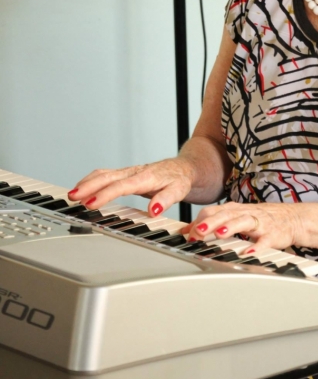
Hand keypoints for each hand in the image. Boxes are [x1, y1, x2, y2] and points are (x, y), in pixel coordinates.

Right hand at [68, 159, 192, 217]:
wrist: (184, 168)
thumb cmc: (180, 180)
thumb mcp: (179, 190)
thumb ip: (167, 199)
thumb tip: (154, 210)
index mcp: (145, 177)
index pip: (121, 186)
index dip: (105, 194)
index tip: (90, 203)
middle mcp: (134, 172)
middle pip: (107, 177)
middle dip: (88, 186)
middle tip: (73, 197)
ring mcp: (129, 172)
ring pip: (104, 174)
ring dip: (87, 183)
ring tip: (72, 194)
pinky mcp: (126, 174)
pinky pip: (105, 174)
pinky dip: (91, 180)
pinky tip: (83, 187)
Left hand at [185, 201, 303, 252]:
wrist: (293, 219)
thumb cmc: (261, 219)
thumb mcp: (235, 217)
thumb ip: (212, 222)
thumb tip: (188, 229)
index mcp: (235, 210)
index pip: (214, 211)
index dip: (200, 221)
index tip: (187, 234)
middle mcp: (246, 214)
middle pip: (226, 214)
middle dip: (211, 222)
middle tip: (198, 232)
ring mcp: (260, 223)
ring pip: (244, 221)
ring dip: (231, 227)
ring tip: (220, 234)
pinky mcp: (273, 234)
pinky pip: (265, 240)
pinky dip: (257, 246)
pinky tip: (249, 252)